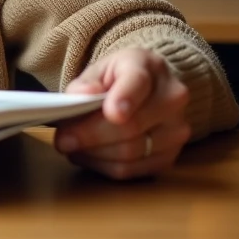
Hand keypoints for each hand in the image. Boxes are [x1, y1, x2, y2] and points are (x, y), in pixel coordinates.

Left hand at [54, 47, 190, 179]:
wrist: (148, 88)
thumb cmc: (118, 78)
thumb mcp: (98, 69)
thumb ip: (86, 83)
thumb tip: (81, 96)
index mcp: (149, 67)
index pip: (138, 82)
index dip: (125, 99)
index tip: (111, 113)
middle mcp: (171, 99)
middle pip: (131, 125)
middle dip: (91, 136)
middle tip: (63, 140)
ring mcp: (176, 130)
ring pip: (131, 153)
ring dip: (94, 154)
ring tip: (72, 147)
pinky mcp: (170, 157)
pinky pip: (133, 170)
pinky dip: (105, 166)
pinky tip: (90, 156)